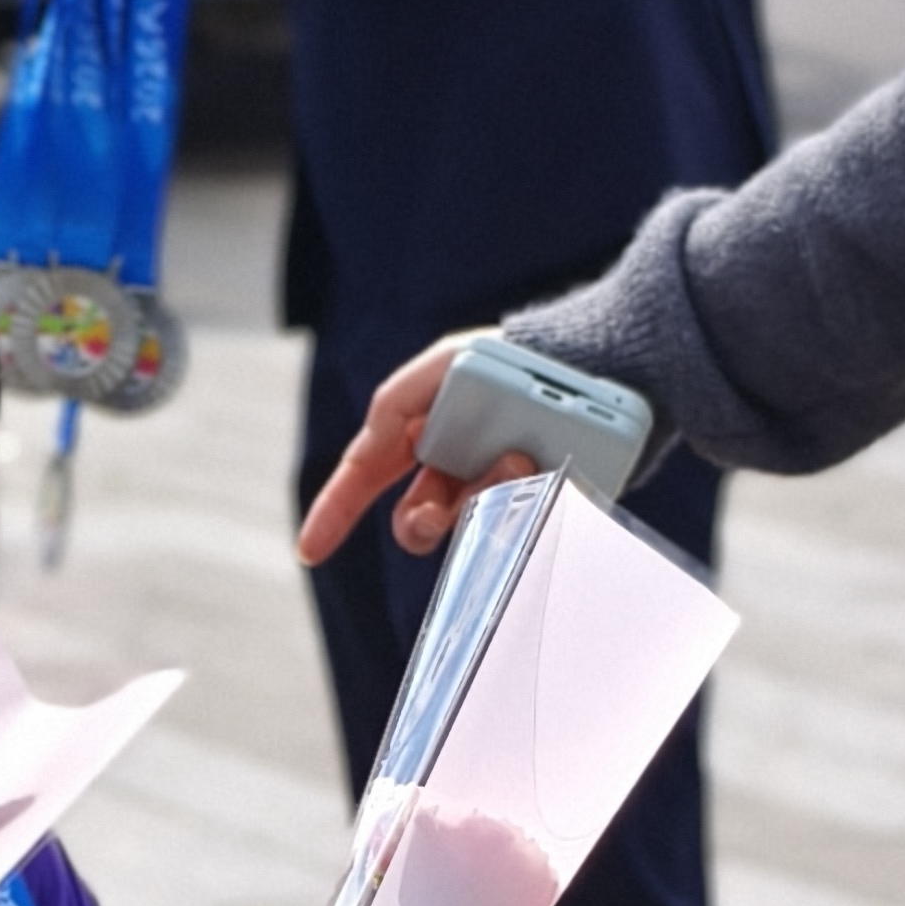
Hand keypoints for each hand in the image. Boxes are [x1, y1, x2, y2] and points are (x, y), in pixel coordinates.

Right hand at [296, 331, 530, 566]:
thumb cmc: (513, 355)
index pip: (365, 480)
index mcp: (423, 439)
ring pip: (467, 526)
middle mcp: (455, 473)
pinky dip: (524, 505)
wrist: (594, 360)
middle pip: (416, 520)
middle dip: (422, 521)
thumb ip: (393, 403)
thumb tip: (368, 454)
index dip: (333, 515)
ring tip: (520, 458)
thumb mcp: (443, 363)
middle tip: (438, 511)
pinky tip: (542, 471)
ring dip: (485, 496)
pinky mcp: (539, 508)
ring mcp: (495, 492)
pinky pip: (518, 528)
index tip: (310, 549)